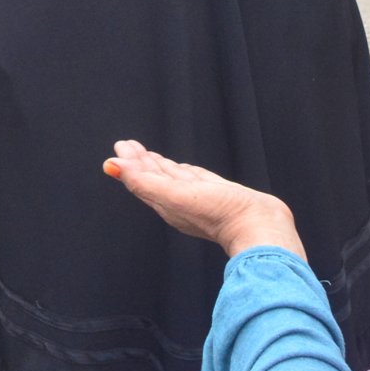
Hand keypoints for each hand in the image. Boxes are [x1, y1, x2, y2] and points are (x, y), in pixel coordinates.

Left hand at [103, 141, 304, 258]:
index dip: (129, 164)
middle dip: (140, 160)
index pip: (141, 180)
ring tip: (146, 152)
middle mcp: (179, 201)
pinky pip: (193, 179)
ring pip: (172, 177)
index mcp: (166, 203)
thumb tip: (111, 166)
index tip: (120, 146)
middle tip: (127, 144)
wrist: (259, 226)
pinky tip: (178, 167)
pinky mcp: (216, 193)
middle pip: (153, 177)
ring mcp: (198, 197)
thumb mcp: (174, 195)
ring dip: (157, 163)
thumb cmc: (218, 214)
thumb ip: (142, 180)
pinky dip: (180, 170)